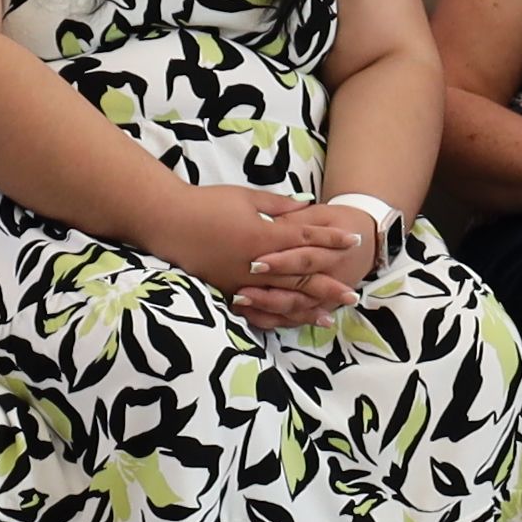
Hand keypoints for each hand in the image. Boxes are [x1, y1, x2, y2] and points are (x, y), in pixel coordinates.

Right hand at [153, 183, 364, 329]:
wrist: (168, 221)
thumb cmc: (207, 203)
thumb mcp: (247, 198)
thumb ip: (279, 206)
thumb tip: (306, 208)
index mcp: (263, 236)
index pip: (306, 239)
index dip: (331, 240)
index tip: (354, 242)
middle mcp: (255, 264)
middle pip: (300, 278)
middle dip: (328, 286)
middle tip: (352, 295)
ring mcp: (241, 282)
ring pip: (281, 299)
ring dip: (307, 309)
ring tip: (329, 316)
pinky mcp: (226, 292)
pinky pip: (257, 311)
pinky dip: (277, 318)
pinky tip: (290, 323)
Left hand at [234, 192, 390, 327]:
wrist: (367, 239)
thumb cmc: (339, 222)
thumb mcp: (321, 215)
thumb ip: (295, 220)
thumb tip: (267, 224)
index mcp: (333, 253)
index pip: (304, 260)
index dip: (281, 263)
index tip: (253, 263)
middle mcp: (332, 280)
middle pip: (298, 290)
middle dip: (269, 293)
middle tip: (241, 291)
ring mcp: (326, 298)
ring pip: (295, 309)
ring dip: (266, 308)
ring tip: (239, 303)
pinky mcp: (317, 308)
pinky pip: (292, 320)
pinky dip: (271, 319)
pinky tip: (248, 314)